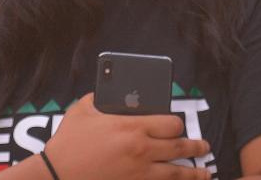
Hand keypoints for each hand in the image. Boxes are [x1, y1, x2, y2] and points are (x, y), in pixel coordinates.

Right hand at [45, 93, 210, 179]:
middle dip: (195, 147)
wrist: (56, 175)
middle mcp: (141, 150)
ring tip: (204, 173)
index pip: (171, 124)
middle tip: (204, 147)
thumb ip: (102, 96)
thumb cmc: (68, 142)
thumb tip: (112, 88)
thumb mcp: (84, 110)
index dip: (178, 125)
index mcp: (132, 127)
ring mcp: (139, 173)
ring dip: (194, 173)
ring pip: (176, 173)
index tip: (178, 126)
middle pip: (179, 147)